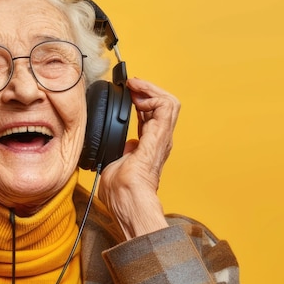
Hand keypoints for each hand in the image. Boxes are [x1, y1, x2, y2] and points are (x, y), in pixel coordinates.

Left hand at [98, 77, 179, 238]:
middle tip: (132, 84)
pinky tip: (138, 94)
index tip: (128, 91)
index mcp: (148, 147)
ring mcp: (162, 138)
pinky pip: (166, 107)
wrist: (126, 199)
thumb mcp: (114, 165)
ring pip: (169, 103)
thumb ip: (120, 154)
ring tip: (136, 85)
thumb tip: (122, 148)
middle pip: (162, 106)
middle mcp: (159, 141)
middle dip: (147, 90)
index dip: (141, 101)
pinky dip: (153, 95)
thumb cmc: (120, 192)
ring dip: (151, 89)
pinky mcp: (161, 136)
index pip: (150, 116)